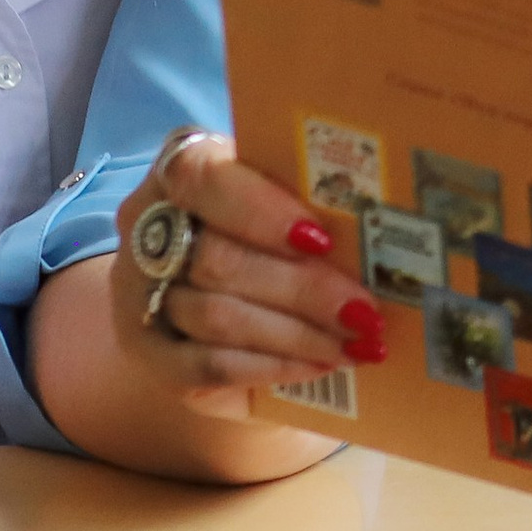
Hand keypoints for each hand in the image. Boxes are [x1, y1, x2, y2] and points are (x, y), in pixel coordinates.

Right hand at [113, 131, 383, 415]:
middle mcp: (148, 224)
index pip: (204, 177)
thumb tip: (394, 215)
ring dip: (297, 334)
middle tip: (365, 310)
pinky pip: (206, 366)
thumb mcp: (287, 190)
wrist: (217, 282)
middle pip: (219, 258)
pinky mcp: (148, 354)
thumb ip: (314, 194)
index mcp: (185, 164)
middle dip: (303, 288)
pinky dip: (270, 367)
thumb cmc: (271, 220)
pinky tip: (320, 365)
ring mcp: (137, 293)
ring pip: (216, 316)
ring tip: (356, 342)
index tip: (322, 239)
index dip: (261, 210)